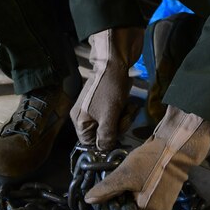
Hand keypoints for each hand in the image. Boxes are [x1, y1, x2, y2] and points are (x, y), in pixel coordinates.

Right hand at [70, 26, 143, 150]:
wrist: (116, 59)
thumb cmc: (110, 87)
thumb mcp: (109, 115)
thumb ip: (106, 136)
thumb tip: (104, 149)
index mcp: (80, 120)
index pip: (91, 143)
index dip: (105, 141)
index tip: (117, 134)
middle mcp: (85, 114)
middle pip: (103, 133)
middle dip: (118, 125)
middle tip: (124, 114)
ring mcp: (96, 105)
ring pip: (112, 122)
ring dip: (124, 116)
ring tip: (128, 106)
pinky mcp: (106, 98)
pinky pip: (116, 112)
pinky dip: (124, 109)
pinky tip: (129, 102)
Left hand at [85, 105, 209, 209]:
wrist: (176, 147)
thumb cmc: (151, 162)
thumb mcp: (125, 174)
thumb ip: (106, 189)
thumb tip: (88, 200)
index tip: (105, 204)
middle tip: (113, 194)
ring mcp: (164, 208)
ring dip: (129, 204)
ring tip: (123, 188)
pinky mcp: (167, 198)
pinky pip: (148, 205)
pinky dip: (138, 199)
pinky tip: (134, 185)